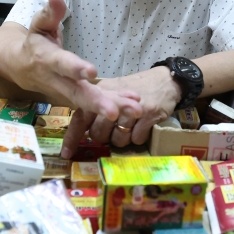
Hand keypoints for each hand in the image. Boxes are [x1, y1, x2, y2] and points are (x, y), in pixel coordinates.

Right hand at [23, 0, 141, 125]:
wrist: (21, 67)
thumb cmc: (35, 42)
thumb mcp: (39, 24)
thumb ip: (49, 12)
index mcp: (47, 59)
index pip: (62, 64)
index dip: (75, 68)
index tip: (92, 72)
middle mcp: (57, 80)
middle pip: (77, 93)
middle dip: (96, 102)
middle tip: (114, 111)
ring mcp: (67, 92)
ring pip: (89, 102)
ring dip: (113, 106)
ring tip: (135, 111)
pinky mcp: (77, 97)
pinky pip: (96, 102)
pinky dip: (115, 103)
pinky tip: (134, 104)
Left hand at [61, 66, 180, 157]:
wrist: (166, 80)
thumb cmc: (137, 89)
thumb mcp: (114, 93)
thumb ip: (98, 108)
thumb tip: (84, 131)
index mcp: (100, 94)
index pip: (80, 118)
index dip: (73, 137)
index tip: (66, 154)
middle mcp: (112, 101)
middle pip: (98, 133)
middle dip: (105, 138)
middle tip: (114, 131)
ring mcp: (130, 108)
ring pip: (117, 139)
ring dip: (124, 139)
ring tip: (131, 127)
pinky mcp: (147, 114)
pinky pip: (136, 138)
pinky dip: (139, 137)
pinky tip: (142, 127)